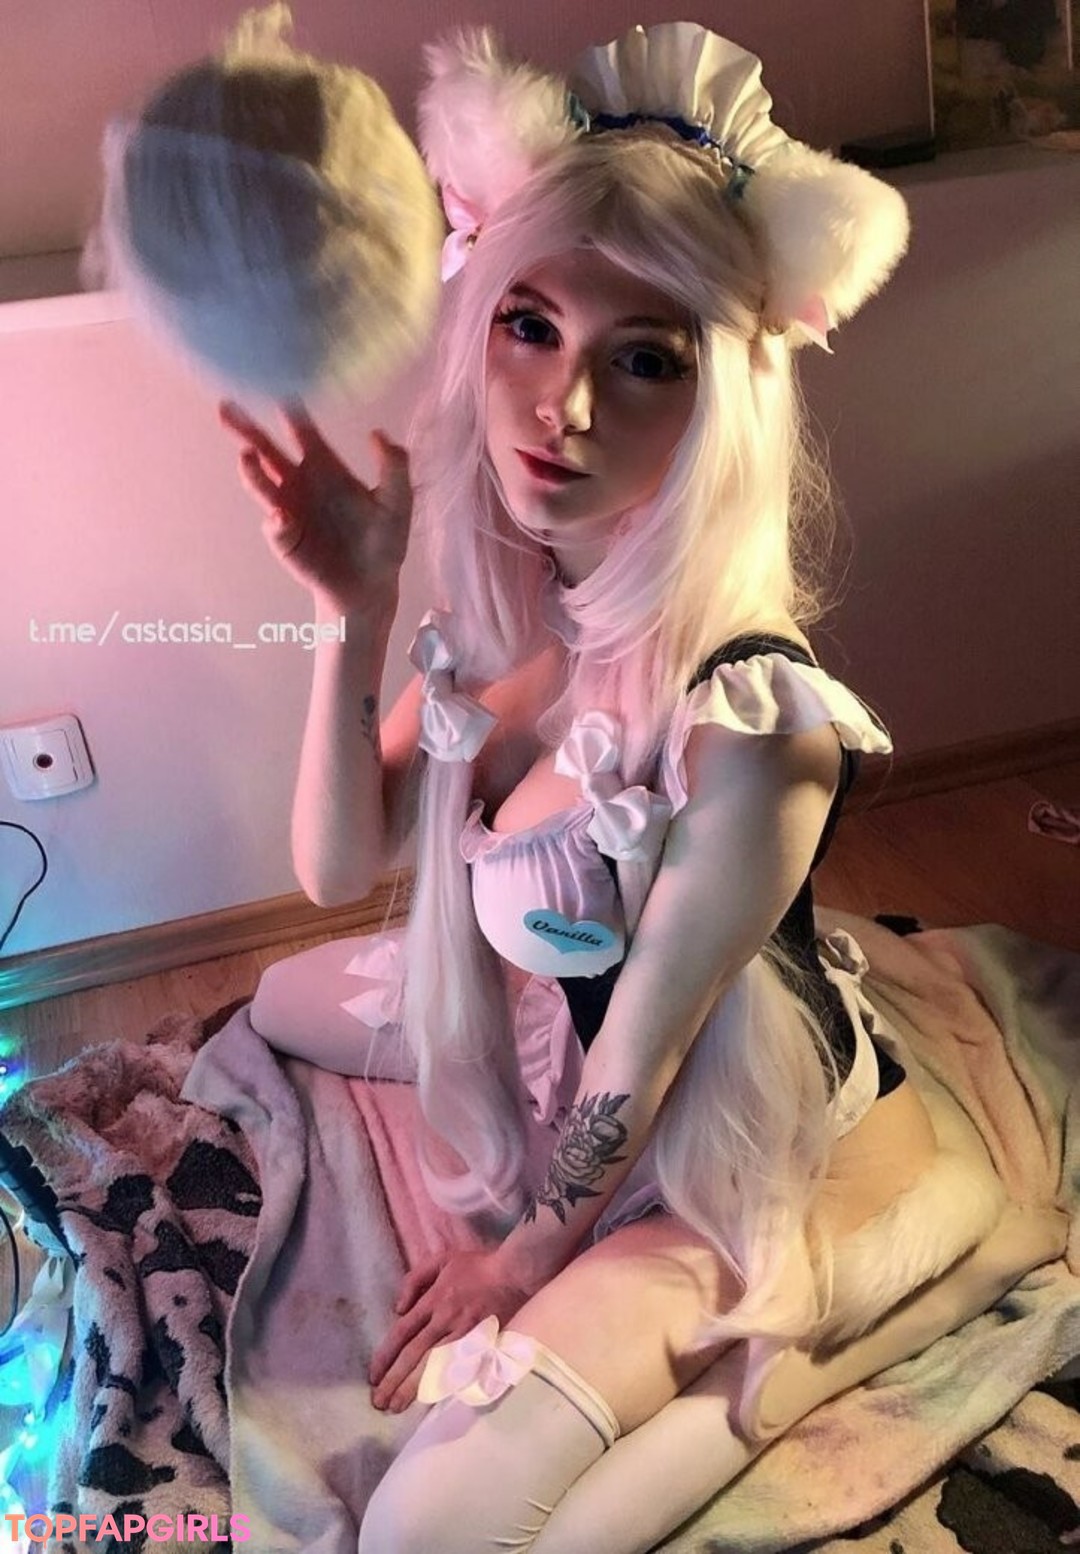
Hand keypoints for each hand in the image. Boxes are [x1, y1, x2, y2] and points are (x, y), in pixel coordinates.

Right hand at [219, 400, 410, 611]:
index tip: (278, 387)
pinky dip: (275, 521)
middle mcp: (299, 482)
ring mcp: (287, 509)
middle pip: (266, 449)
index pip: (302, 431)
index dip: (291, 411)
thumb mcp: (397, 501)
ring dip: (251, 470)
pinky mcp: (285, 540)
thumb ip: (394, 467)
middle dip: (246, 429)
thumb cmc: (384, 539)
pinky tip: (281, 517)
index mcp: (324, 465)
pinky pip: (275, 526)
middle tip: (227, 406)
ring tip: (246, 456)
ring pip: (261, 483)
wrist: (371, 583)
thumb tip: (377, 434)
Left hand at [369, 1248, 533, 1413]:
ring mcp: (464, 1335)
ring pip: (433, 1366)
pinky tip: (431, 1401)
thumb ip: (414, 1279)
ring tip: (396, 1406)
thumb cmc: (478, 1266)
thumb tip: (398, 1309)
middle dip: (394, 1380)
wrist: (516, 1273)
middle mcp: (444, 1321)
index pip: (402, 1333)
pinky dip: (443, 1385)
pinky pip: (457, 1369)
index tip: (373, 1376)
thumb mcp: (441, 1259)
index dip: (385, 1356)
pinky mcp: (481, 1345)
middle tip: (379, 1402)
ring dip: (413, 1388)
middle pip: (413, 1355)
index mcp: (433, 1300)